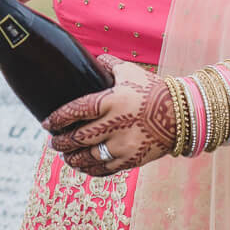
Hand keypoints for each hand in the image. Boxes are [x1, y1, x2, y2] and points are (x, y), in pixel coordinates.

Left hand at [44, 54, 177, 176]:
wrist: (183, 115)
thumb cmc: (153, 90)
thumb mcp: (130, 72)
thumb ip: (108, 64)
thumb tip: (93, 59)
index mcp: (111, 101)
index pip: (76, 111)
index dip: (58, 118)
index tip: (47, 123)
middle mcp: (115, 124)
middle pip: (78, 138)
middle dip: (61, 142)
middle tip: (54, 142)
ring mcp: (123, 145)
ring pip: (89, 157)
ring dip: (73, 158)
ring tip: (66, 156)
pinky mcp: (132, 160)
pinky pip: (106, 169)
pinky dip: (91, 170)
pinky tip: (83, 167)